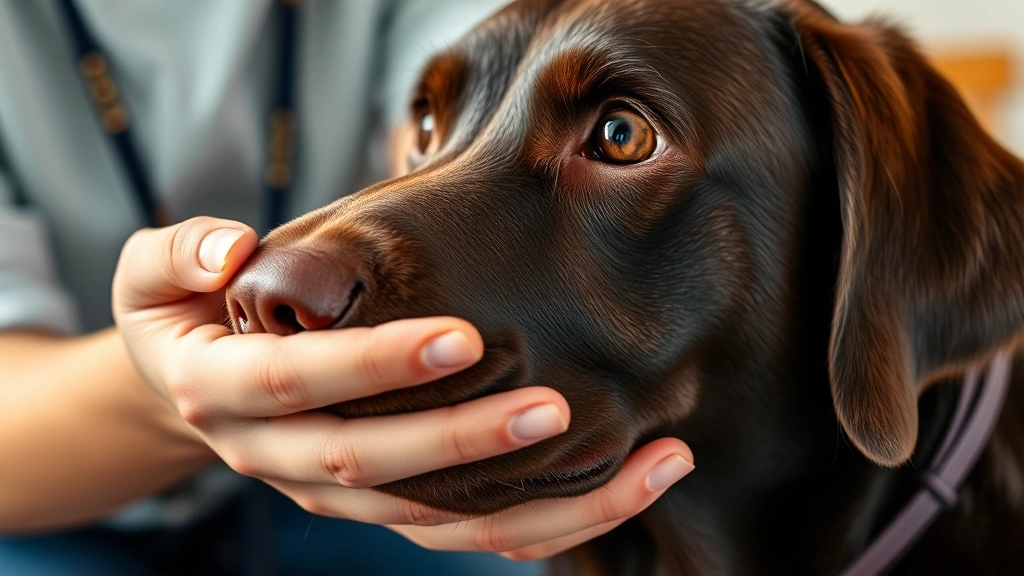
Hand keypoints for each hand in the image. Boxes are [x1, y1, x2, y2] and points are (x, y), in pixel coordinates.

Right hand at [112, 216, 693, 558]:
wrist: (196, 384)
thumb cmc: (186, 316)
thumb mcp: (150, 275)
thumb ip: (178, 253)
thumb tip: (231, 247)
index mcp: (227, 391)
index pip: (303, 382)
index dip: (376, 365)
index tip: (464, 336)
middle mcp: (282, 457)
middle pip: (376, 466)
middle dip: (467, 444)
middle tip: (557, 407)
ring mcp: (337, 495)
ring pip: (438, 522)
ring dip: (544, 504)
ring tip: (645, 464)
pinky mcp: (382, 508)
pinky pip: (463, 534)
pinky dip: (543, 525)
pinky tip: (622, 490)